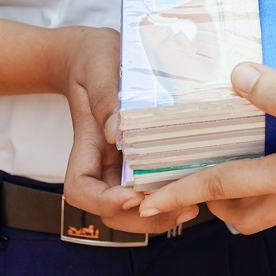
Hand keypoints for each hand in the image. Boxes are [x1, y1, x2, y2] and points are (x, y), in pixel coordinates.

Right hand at [58, 27, 194, 234]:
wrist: (91, 56)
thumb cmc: (92, 59)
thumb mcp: (98, 69)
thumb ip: (105, 98)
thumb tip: (116, 131)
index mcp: (86, 145)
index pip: (80, 190)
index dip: (102, 202)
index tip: (131, 196)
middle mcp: (102, 163)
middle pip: (109, 211)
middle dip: (140, 219)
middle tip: (178, 209)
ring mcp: (121, 165)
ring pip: (131, 209)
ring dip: (158, 216)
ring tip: (191, 207)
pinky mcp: (140, 160)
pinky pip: (150, 188)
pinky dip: (169, 197)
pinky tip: (195, 190)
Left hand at [138, 62, 275, 232]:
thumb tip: (238, 76)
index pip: (220, 187)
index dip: (179, 191)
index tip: (144, 201)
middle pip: (237, 212)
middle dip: (206, 203)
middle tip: (184, 183)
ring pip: (264, 212)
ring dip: (239, 199)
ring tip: (229, 171)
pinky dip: (271, 191)